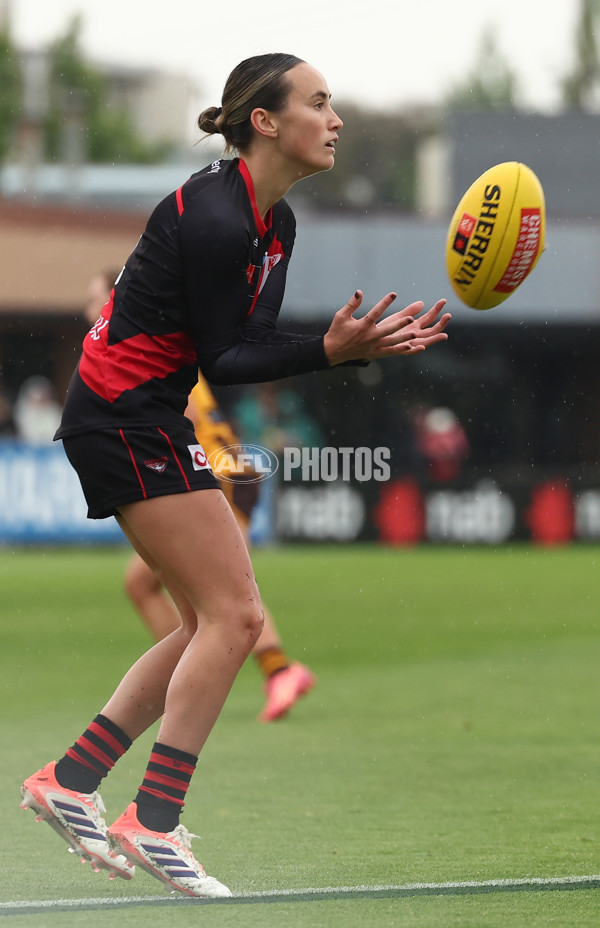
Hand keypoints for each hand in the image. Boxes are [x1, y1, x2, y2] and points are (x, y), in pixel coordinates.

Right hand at [323, 291, 450, 365]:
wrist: (333, 351)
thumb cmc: (337, 331)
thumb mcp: (341, 316)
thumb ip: (352, 304)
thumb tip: (359, 292)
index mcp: (362, 326)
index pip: (376, 312)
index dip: (385, 302)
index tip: (394, 294)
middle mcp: (369, 337)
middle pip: (387, 330)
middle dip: (399, 325)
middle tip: (411, 319)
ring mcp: (373, 346)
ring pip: (391, 343)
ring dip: (403, 339)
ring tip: (415, 334)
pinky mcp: (374, 353)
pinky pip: (389, 352)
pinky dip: (399, 350)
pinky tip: (409, 346)